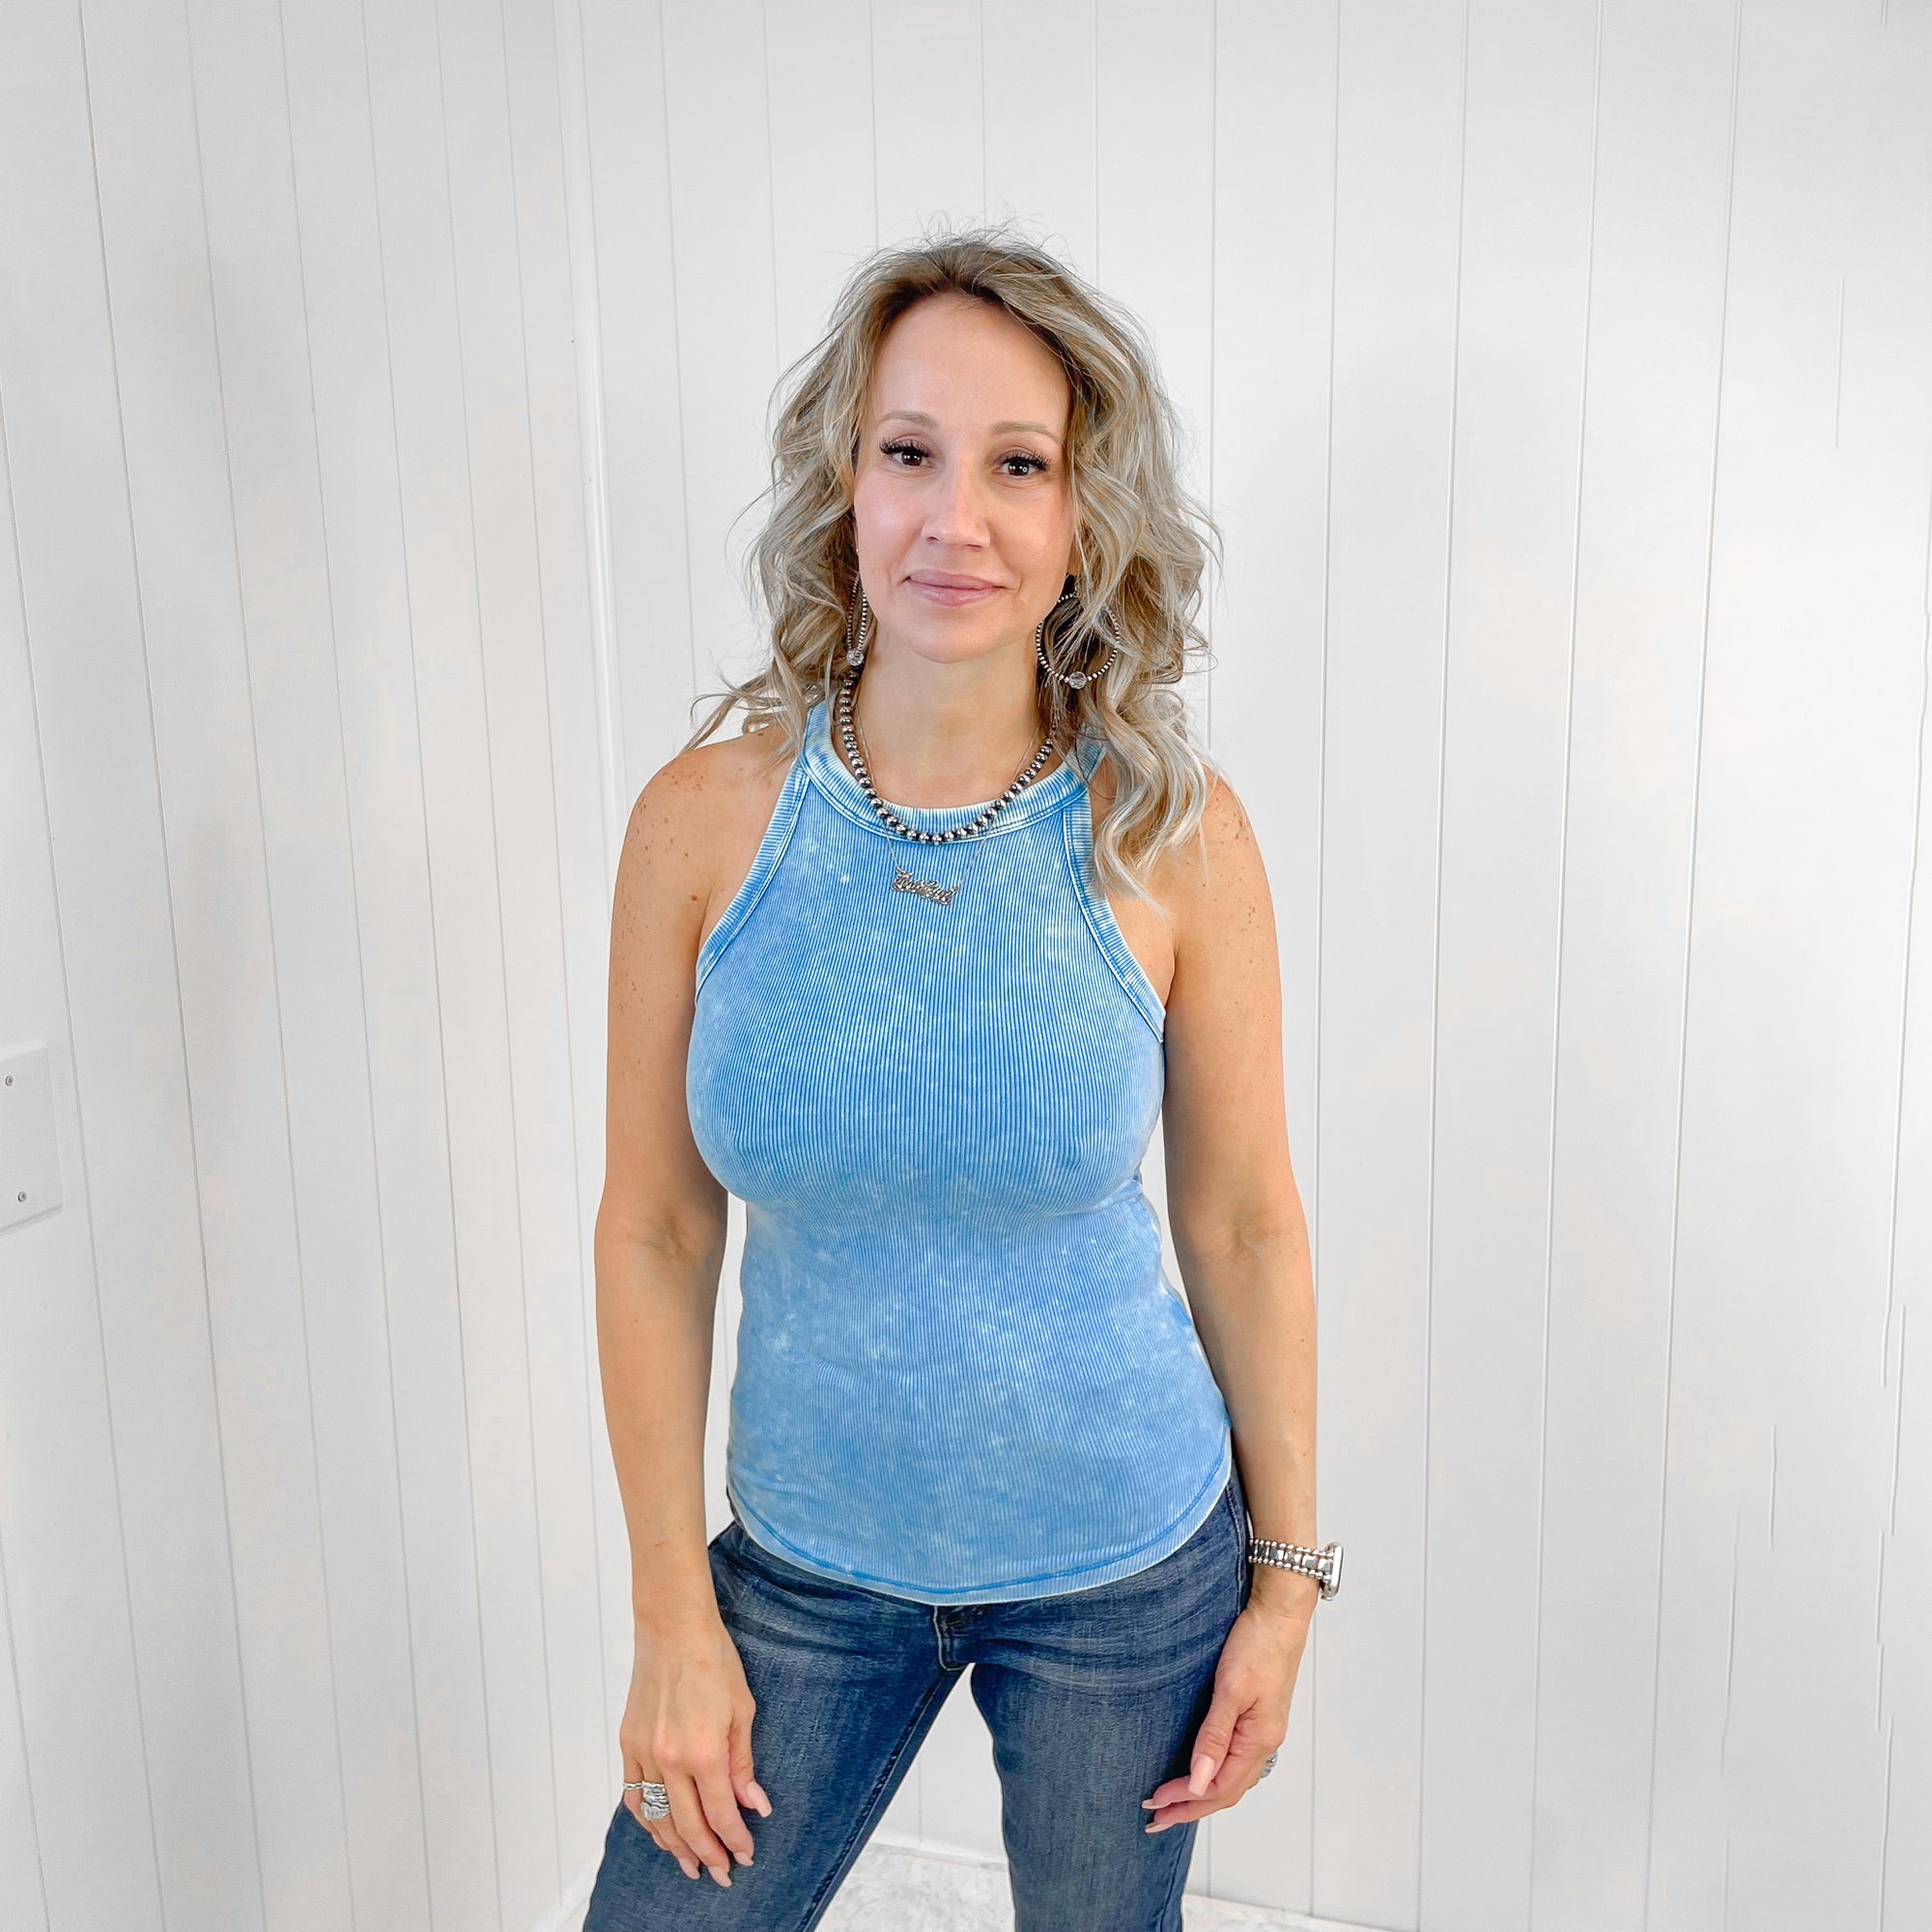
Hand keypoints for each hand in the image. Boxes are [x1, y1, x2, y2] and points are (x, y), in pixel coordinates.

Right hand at [621, 1611, 771, 1885]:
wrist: (673, 1628)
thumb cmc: (714, 1660)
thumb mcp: (742, 1710)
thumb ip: (743, 1763)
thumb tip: (753, 1804)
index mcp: (703, 1751)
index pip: (720, 1813)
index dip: (734, 1839)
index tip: (746, 1854)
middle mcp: (669, 1759)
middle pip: (687, 1825)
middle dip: (708, 1855)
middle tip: (723, 1873)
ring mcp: (643, 1753)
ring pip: (656, 1818)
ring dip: (674, 1846)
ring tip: (691, 1864)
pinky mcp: (628, 1743)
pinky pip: (634, 1795)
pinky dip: (647, 1820)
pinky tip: (660, 1830)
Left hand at [1141, 1593, 1308, 1831]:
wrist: (1279, 1614)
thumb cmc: (1257, 1645)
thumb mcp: (1230, 1689)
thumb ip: (1214, 1737)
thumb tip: (1198, 1782)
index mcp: (1259, 1740)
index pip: (1220, 1789)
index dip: (1186, 1801)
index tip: (1155, 1803)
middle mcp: (1264, 1742)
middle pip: (1226, 1791)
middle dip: (1190, 1807)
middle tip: (1155, 1819)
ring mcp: (1263, 1731)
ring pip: (1232, 1778)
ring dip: (1201, 1794)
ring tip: (1172, 1804)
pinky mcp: (1258, 1717)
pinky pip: (1235, 1760)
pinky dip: (1214, 1774)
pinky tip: (1200, 1772)